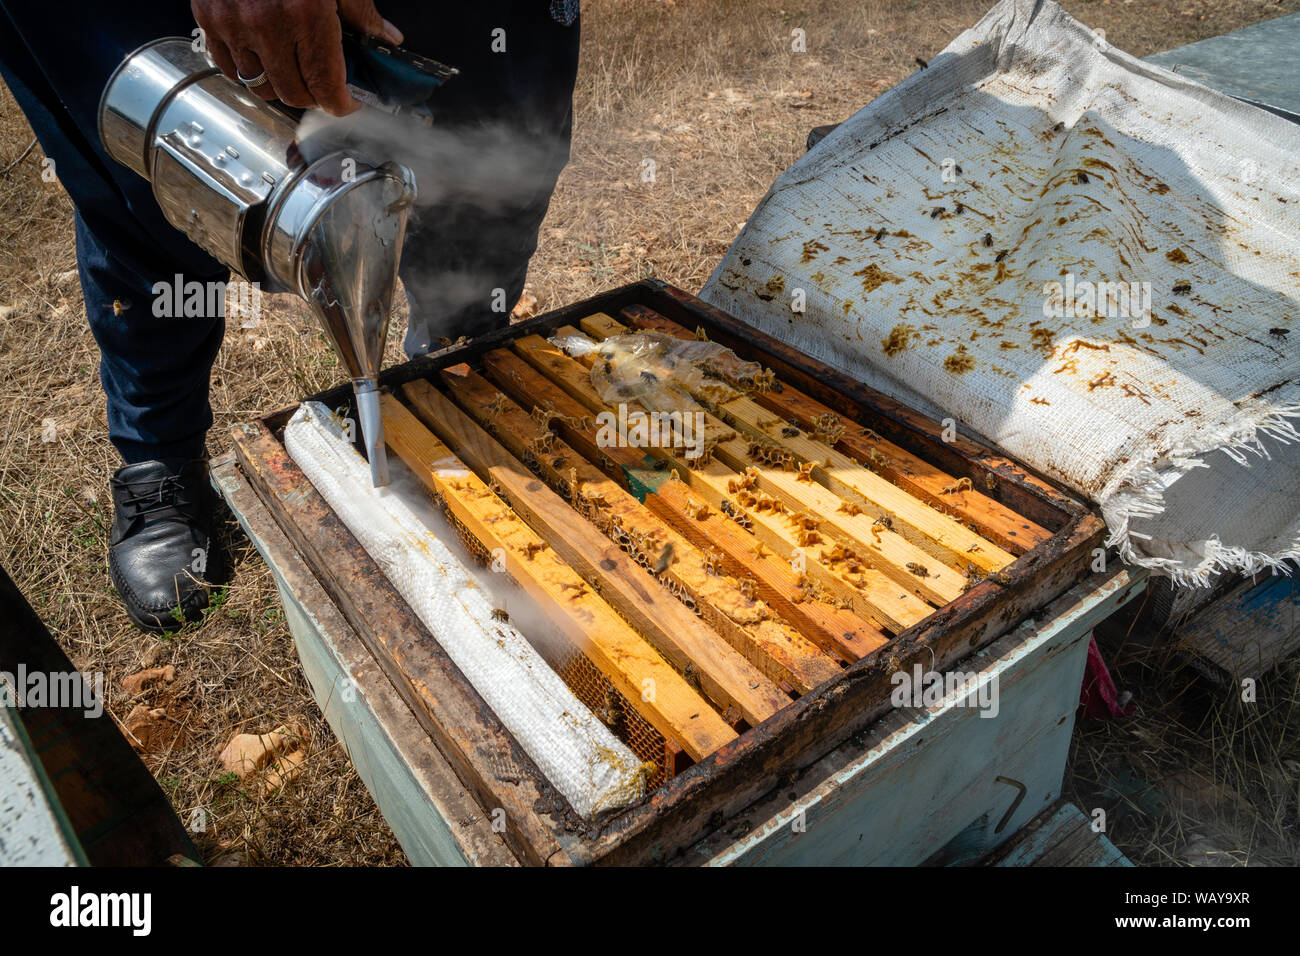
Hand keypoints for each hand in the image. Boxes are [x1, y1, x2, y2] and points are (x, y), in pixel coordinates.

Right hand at [192, 0, 402, 115]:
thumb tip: (386, 37)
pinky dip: (248, 70)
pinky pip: (227, 66)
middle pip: (293, 94)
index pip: (326, 86)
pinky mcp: (207, 16)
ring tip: (295, 70)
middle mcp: (266, 24)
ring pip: (260, 85)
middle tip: (325, 84)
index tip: (348, 101)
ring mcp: (232, 23)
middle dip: (314, 96)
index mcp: (305, 14)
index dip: (341, 103)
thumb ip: (362, 11)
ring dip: (281, 85)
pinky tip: (264, 58)